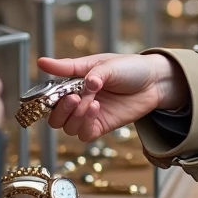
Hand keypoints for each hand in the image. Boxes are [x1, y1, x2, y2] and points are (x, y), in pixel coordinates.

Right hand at [37, 53, 188, 141]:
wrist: (155, 80)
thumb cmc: (129, 67)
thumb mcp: (99, 63)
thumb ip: (70, 67)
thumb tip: (42, 62)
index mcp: (73, 83)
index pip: (49, 96)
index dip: (45, 98)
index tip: (53, 93)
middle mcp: (78, 101)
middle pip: (54, 117)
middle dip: (60, 110)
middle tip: (74, 98)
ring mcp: (89, 115)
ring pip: (67, 127)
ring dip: (75, 115)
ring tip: (92, 100)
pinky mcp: (101, 126)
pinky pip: (83, 134)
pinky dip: (85, 124)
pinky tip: (96, 108)